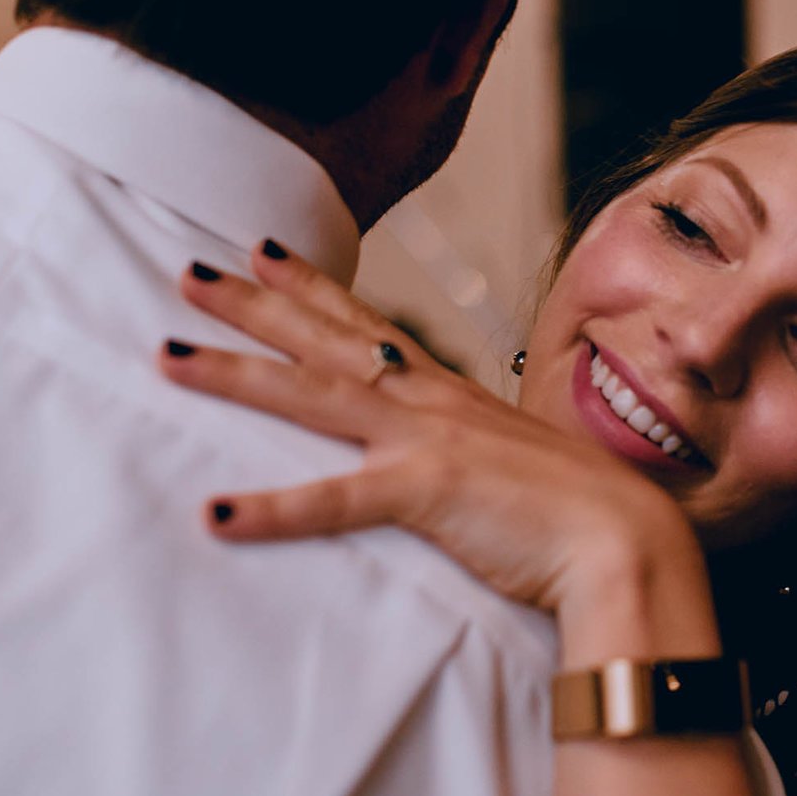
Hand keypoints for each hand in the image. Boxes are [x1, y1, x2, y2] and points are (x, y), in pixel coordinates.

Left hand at [161, 245, 702, 621]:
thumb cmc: (584, 518)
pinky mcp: (428, 492)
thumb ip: (474, 457)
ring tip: (167, 356)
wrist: (630, 543)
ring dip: (235, 373)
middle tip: (187, 272)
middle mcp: (431, 403)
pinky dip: (273, 509)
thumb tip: (452, 465)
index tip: (262, 251)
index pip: (368, 325)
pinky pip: (334, 500)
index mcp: (451, 397)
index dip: (311, 287)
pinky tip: (216, 515)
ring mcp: (426, 441)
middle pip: (325, 339)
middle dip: (252, 304)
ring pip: (311, 394)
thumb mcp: (517, 468)